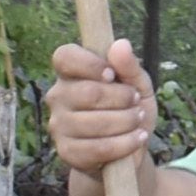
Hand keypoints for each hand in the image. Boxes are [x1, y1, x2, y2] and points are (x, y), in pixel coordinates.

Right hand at [44, 38, 155, 176]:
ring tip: (138, 121)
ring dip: (127, 121)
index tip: (112, 74)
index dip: (90, 64)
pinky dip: (125, 143)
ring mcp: (59, 125)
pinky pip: (98, 148)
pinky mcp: (66, 152)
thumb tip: (120, 44)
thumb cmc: (128, 109)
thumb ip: (129, 65)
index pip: (65, 57)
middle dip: (122, 98)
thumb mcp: (137, 84)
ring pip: (95, 122)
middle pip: (88, 92)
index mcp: (70, 73)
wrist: (128, 150)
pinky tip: (137, 138)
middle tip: (135, 102)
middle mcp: (58, 96)